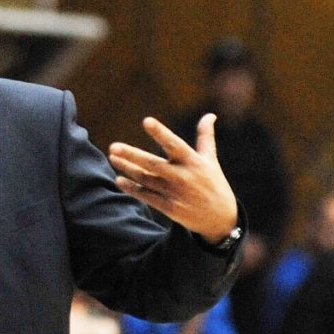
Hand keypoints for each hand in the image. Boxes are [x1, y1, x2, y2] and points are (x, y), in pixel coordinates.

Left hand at [108, 114, 237, 243]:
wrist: (221, 219)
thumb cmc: (214, 183)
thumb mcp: (210, 160)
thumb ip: (205, 137)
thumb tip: (210, 115)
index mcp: (193, 161)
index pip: (174, 144)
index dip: (160, 133)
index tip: (147, 120)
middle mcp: (183, 176)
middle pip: (152, 163)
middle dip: (132, 155)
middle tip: (113, 147)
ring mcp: (175, 193)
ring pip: (145, 179)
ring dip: (127, 169)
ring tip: (113, 158)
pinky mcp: (170, 208)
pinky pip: (146, 196)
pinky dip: (132, 188)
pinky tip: (119, 179)